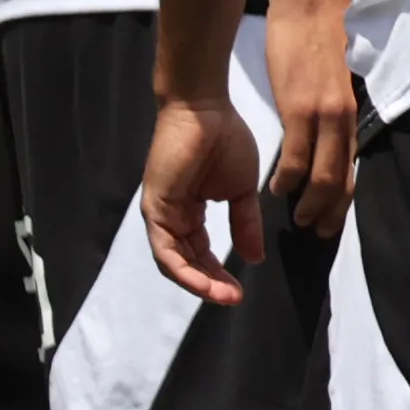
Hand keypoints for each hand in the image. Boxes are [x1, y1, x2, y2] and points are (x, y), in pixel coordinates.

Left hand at [144, 92, 262, 303]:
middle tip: (234, 298)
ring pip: (173, 263)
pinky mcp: (155, 208)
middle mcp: (172, 218)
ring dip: (198, 283)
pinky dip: (183, 270)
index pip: (201, 254)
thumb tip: (254, 258)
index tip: (241, 291)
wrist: (206, 110)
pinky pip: (165, 250)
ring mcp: (161, 214)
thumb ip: (245, 224)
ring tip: (224, 295)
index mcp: (190, 213)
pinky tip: (204, 282)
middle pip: (187, 263)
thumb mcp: (241, 191)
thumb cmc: (224, 140)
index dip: (219, 275)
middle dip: (210, 284)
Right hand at [262, 0, 357, 235]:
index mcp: (353, 112)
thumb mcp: (339, 79)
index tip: (332, 218)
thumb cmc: (325, 34)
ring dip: (309, 202)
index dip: (343, 198)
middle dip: (330, 211)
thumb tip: (331, 132)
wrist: (315, 1)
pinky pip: (296, 155)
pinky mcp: (301, 106)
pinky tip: (278, 189)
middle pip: (342, 179)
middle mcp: (346, 119)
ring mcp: (325, 114)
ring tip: (297, 218)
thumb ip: (337, 108)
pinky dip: (288, 178)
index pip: (353, 166)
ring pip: (323, 174)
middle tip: (317, 231)